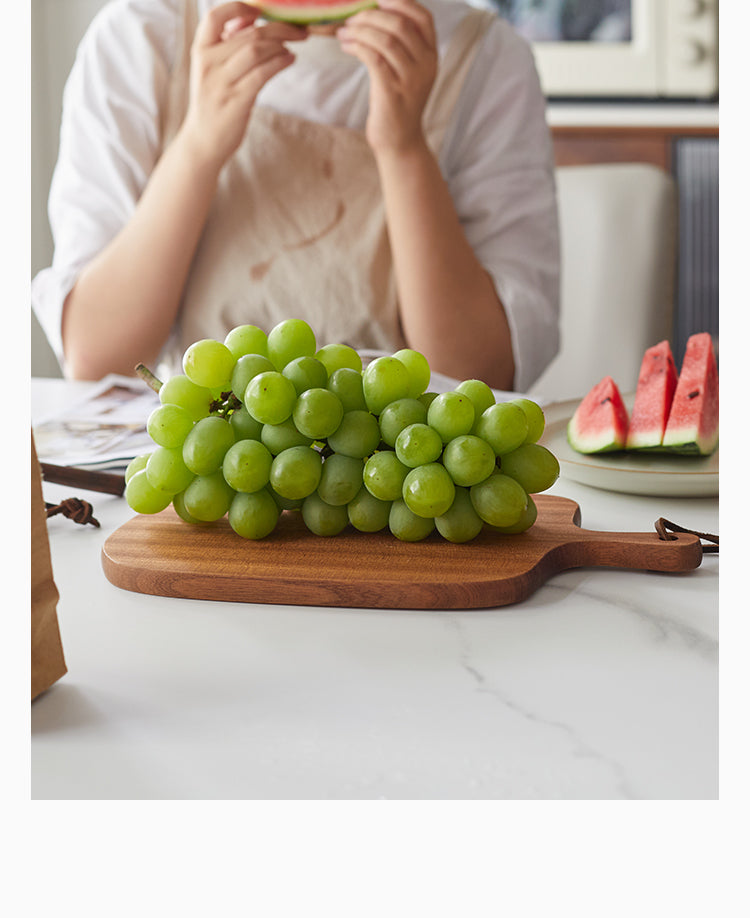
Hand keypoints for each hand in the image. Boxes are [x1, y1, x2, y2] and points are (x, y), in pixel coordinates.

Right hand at [180, 2, 306, 171]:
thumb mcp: (213, 69)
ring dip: (281, 45)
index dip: (240, 8)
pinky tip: (290, 59)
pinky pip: (262, 74)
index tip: (261, 11)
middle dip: (279, 28)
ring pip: (257, 50)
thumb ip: (228, 45)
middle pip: (249, 33)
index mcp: (200, 50)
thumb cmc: (214, 101)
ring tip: (293, 47)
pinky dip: (280, 62)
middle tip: (299, 30)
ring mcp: (222, 82)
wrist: (204, 140)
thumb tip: (252, 18)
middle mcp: (208, 63)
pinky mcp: (237, 101)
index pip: (216, 16)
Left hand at [338, 0, 437, 155]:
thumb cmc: (396, 104)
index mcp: (432, 56)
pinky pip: (374, 58)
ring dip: (360, 30)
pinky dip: (357, 46)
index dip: (400, 2)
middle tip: (351, 18)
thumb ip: (402, 46)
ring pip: (386, 39)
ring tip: (344, 32)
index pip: (423, 17)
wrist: (399, 142)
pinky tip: (346, 46)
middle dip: (371, 15)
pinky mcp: (392, 92)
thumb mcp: (406, 72)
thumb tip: (375, 14)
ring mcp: (411, 80)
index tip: (377, 0)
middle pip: (400, 24)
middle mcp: (426, 66)